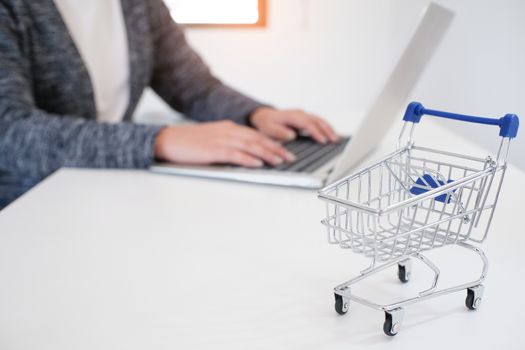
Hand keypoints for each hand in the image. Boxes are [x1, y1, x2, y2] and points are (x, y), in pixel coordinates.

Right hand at [154, 120, 295, 167]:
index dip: (273, 143)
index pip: (256, 135)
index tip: (285, 151)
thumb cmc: (188, 142)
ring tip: (280, 162)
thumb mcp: (212, 138)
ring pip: (251, 146)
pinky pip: (235, 154)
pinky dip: (249, 159)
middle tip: (290, 158)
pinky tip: (258, 164)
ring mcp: (221, 140)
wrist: (168, 139)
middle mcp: (228, 131)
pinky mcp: (213, 150)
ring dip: (268, 154)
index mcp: (228, 128)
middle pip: (258, 139)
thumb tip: (244, 153)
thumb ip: (228, 142)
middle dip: (276, 149)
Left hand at [249, 107, 338, 143]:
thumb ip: (279, 132)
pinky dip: (325, 127)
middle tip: (334, 140)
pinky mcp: (304, 118)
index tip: (323, 140)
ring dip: (328, 128)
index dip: (316, 132)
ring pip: (319, 120)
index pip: (307, 124)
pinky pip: (317, 121)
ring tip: (336, 138)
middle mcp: (299, 113)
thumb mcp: (268, 129)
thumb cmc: (265, 123)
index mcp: (292, 116)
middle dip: (327, 130)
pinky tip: (330, 134)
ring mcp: (303, 114)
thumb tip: (292, 135)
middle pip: (316, 120)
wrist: (263, 116)